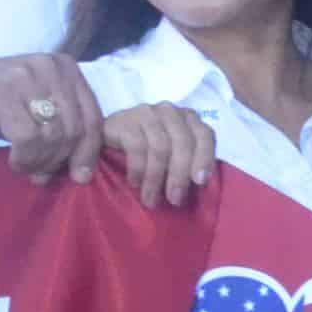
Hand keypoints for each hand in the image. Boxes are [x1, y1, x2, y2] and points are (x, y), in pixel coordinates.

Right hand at [0, 51, 108, 183]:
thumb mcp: (37, 110)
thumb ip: (63, 128)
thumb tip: (81, 170)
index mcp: (66, 67)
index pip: (93, 116)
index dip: (89, 151)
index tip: (80, 176)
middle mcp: (50, 67)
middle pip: (74, 129)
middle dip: (60, 159)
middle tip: (42, 176)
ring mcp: (26, 78)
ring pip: (53, 134)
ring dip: (41, 161)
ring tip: (27, 168)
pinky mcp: (2, 94)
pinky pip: (28, 137)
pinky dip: (24, 157)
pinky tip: (14, 161)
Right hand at [101, 101, 220, 209]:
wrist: (106, 136)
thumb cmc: (146, 151)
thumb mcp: (172, 155)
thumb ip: (188, 163)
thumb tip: (200, 186)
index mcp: (189, 118)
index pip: (205, 135)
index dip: (205, 158)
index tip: (200, 182)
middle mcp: (170, 111)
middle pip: (183, 143)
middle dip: (180, 175)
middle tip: (174, 199)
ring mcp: (147, 113)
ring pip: (160, 147)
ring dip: (156, 178)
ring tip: (151, 199)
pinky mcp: (125, 120)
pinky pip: (137, 147)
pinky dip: (138, 169)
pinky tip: (134, 182)